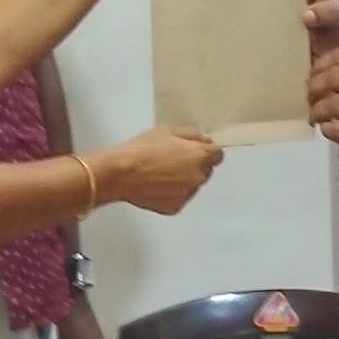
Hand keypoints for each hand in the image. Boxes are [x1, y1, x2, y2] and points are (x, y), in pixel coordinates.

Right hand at [94, 127, 221, 214]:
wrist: (121, 173)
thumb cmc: (142, 150)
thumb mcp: (168, 131)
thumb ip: (193, 135)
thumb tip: (205, 141)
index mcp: (200, 156)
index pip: (217, 155)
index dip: (206, 151)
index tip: (195, 150)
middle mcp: (198, 177)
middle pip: (205, 170)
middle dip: (194, 165)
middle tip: (173, 160)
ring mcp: (187, 194)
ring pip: (192, 185)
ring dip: (183, 180)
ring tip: (160, 173)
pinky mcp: (175, 207)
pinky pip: (180, 198)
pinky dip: (172, 193)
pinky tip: (156, 185)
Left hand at [309, 49, 338, 168]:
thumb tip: (320, 76)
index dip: (318, 66)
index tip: (312, 77)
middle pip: (330, 78)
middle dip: (312, 90)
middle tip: (310, 100)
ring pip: (330, 104)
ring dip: (316, 112)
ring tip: (317, 117)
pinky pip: (337, 129)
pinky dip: (327, 130)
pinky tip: (330, 130)